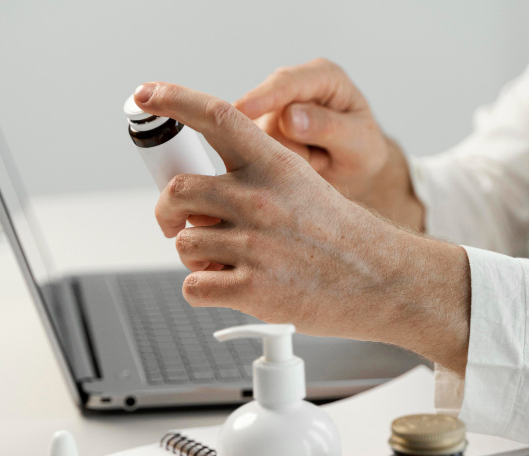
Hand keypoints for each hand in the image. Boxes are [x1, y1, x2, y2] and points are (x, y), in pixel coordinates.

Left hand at [132, 82, 469, 372]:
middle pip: (179, 190)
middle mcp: (259, 199)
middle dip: (167, 211)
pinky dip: (201, 289)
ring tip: (225, 263)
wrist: (381, 281)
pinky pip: (193, 286)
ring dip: (195, 256)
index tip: (146, 94)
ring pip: (185, 244)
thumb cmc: (342, 238)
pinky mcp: (251, 288)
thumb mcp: (304, 186)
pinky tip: (228, 286)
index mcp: (274, 166)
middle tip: (174, 225)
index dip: (174, 100)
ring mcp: (254, 245)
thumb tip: (201, 197)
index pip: (215, 116)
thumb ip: (254, 181)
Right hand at [235, 59, 423, 231]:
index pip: (287, 82)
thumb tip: (288, 118)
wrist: (358, 169)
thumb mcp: (357, 141)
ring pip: (258, 135)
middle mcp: (294, 87)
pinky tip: (300, 164)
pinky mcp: (264, 130)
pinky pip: (254, 150)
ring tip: (316, 160)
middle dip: (285, 143)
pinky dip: (277, 164)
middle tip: (320, 158)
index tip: (242, 110)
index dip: (264, 96)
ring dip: (286, 157)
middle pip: (265, 111)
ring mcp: (276, 109)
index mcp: (324, 76)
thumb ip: (326, 127)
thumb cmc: (363, 150)